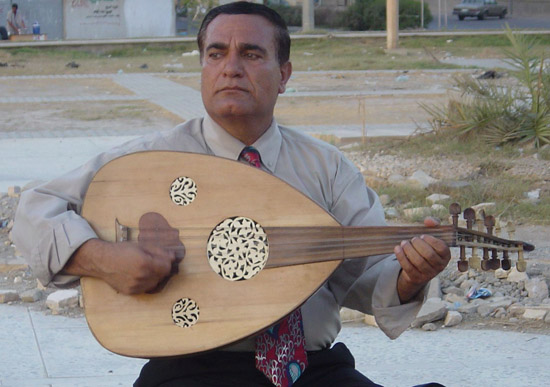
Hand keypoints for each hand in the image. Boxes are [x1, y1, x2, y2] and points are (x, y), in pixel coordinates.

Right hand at [66, 239, 182, 294]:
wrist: (102, 261)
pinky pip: (146, 288)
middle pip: (162, 275)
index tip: (166, 257)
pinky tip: (140, 275)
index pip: (167, 267)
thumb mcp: (141, 245)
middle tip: (155, 262)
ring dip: (155, 276)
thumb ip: (159, 251)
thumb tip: (173, 257)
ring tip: (147, 268)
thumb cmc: (122, 250)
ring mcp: (136, 286)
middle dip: (161, 268)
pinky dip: (147, 282)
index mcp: (145, 263)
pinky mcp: (131, 292)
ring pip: (155, 283)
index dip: (168, 262)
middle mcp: (141, 277)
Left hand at [394, 217, 450, 302]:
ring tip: (404, 243)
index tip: (423, 236)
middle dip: (418, 245)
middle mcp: (440, 266)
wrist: (418, 269)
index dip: (431, 240)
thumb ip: (433, 224)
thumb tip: (429, 220)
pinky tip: (397, 248)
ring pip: (418, 262)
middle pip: (429, 255)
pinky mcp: (416, 278)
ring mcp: (428, 274)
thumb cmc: (426, 248)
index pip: (442, 248)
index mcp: (446, 255)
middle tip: (412, 239)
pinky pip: (408, 267)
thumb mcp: (432, 236)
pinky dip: (401, 257)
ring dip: (409, 250)